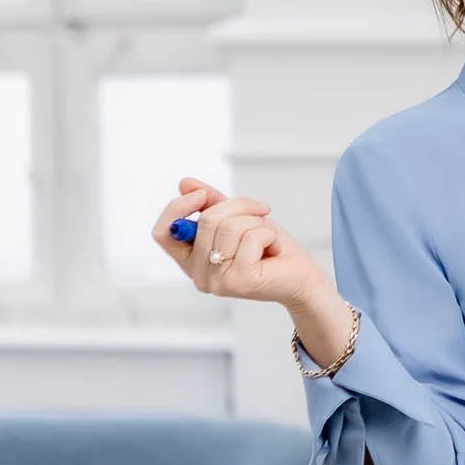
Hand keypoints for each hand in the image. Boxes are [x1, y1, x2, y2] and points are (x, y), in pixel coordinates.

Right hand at [151, 177, 326, 307]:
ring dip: (257, 221)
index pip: (163, 233)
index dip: (177, 208)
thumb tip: (185, 183)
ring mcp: (216, 282)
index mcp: (191, 260)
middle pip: (206, 220)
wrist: (301, 276)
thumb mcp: (239, 218)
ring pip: (229, 227)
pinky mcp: (239, 282)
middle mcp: (198, 275)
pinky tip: (273, 248)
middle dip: (239, 206)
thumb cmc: (270, 248)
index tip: (202, 194)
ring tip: (268, 236)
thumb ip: (211, 203)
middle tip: (261, 211)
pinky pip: (250, 238)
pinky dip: (268, 234)